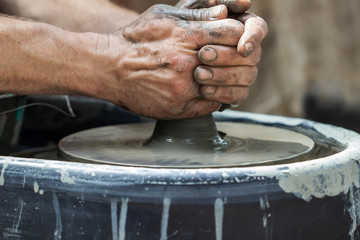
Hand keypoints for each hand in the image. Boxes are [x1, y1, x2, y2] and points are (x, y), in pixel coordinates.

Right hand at [106, 4, 244, 119]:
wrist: (109, 68)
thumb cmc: (135, 39)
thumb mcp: (163, 15)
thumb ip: (195, 14)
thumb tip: (224, 13)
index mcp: (186, 36)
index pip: (233, 34)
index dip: (239, 35)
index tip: (236, 38)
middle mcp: (188, 63)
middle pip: (235, 61)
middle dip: (240, 58)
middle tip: (238, 59)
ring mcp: (184, 88)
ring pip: (226, 87)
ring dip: (229, 80)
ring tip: (223, 75)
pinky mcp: (178, 107)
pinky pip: (211, 105)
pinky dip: (216, 97)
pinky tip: (209, 90)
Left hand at [178, 1, 267, 106]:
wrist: (170, 60)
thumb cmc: (181, 31)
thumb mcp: (188, 15)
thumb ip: (204, 8)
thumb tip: (223, 10)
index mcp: (241, 26)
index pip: (258, 28)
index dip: (253, 38)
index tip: (242, 48)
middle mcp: (246, 49)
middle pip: (253, 55)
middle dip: (227, 56)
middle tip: (203, 55)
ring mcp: (243, 70)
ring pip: (248, 76)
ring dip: (223, 76)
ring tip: (199, 74)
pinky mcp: (235, 90)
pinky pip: (239, 95)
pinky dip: (223, 93)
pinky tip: (204, 90)